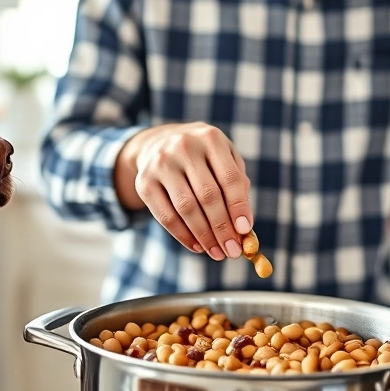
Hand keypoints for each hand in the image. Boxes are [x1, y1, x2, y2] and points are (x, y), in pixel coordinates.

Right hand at [115, 122, 252, 259]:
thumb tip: (243, 228)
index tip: (245, 231)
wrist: (157, 144)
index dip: (238, 206)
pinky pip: (166, 216)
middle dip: (222, 228)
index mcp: (211, 138)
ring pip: (186, 208)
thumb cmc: (201, 158)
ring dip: (204, 236)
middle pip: (208, 195)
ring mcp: (161, 164)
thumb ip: (237, 187)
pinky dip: (183, 236)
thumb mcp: (223, 160)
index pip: (229, 178)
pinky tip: (197, 246)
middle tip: (233, 251)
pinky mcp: (144, 182)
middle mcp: (184, 147)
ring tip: (217, 252)